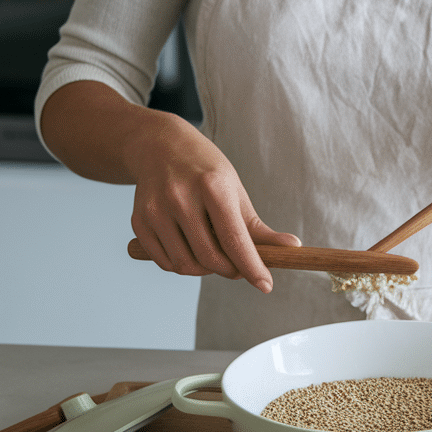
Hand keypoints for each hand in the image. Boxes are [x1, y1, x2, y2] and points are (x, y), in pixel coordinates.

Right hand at [39, 81, 298, 292]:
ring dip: (204, 271)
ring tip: (213, 255)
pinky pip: (164, 262)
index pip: (234, 238)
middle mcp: (180, 197)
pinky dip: (182, 266)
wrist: (158, 145)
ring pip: (184, 265)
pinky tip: (190, 250)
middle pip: (209, 257)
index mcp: (211, 186)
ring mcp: (156, 210)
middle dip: (229, 271)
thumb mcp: (234, 190)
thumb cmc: (204, 169)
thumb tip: (292, 248)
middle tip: (237, 267)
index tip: (266, 285)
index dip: (252, 267)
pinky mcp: (139, 221)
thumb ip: (258, 226)